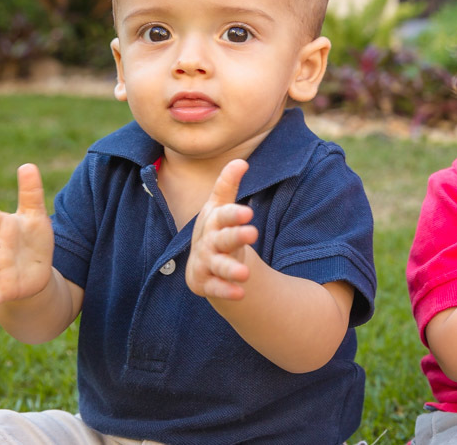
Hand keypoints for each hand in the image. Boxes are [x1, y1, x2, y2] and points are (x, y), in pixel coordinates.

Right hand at [186, 159, 259, 300]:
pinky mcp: (204, 283)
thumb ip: (228, 186)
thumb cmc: (217, 229)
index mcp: (214, 221)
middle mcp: (208, 242)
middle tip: (252, 232)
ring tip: (246, 274)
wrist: (204, 261)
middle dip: (235, 236)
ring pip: (218, 265)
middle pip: (221, 238)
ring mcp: (205, 263)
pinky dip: (226, 291)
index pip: (223, 215)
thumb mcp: (220, 207)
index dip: (234, 214)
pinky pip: (215, 288)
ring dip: (230, 269)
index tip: (248, 212)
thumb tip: (240, 161)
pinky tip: (240, 293)